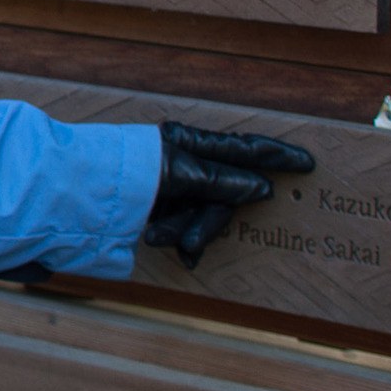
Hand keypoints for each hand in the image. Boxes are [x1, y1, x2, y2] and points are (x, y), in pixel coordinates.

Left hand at [143, 120, 314, 268]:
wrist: (82, 193)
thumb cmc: (129, 174)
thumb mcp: (180, 174)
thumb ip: (222, 182)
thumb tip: (263, 188)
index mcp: (190, 144)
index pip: (244, 148)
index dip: (277, 156)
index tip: (309, 162)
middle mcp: (186, 162)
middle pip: (224, 194)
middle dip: (208, 221)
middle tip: (190, 242)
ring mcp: (174, 185)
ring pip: (204, 214)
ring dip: (186, 230)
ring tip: (153, 236)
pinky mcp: (161, 206)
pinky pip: (186, 226)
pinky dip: (179, 237)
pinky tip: (164, 246)